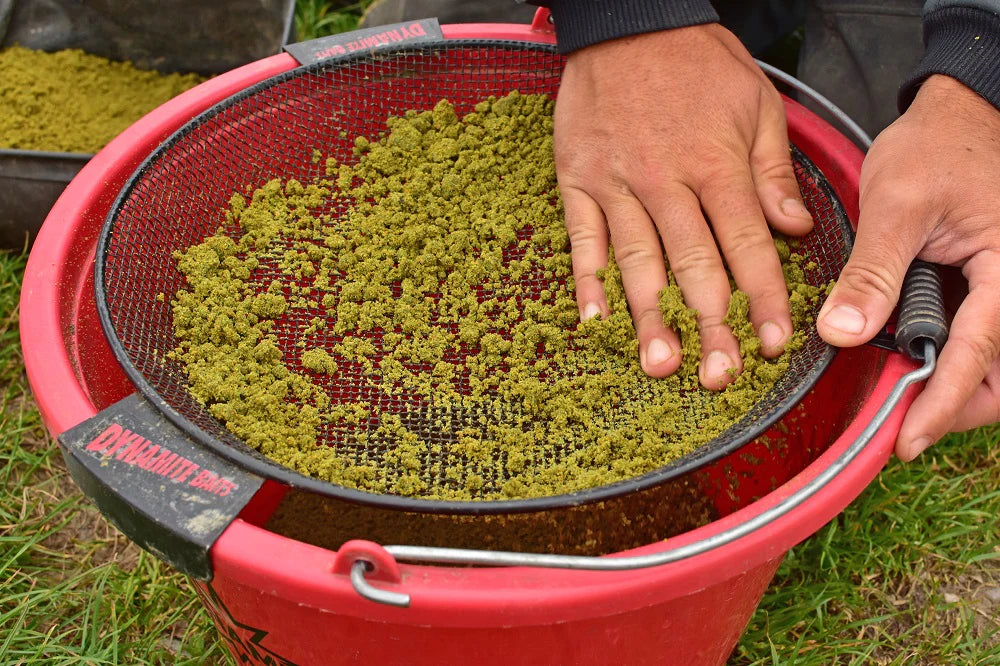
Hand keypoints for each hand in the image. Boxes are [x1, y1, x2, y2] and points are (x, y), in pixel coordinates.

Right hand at [553, 24, 813, 388]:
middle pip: (692, 264)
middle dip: (710, 324)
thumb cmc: (693, 62)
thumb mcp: (754, 102)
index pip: (746, 243)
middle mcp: (665, 180)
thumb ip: (771, 170)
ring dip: (649, 317)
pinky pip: (582, 239)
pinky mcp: (577, 181)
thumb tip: (796, 228)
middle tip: (719, 375)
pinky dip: (586, 281)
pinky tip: (595, 323)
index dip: (763, 297)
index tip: (776, 342)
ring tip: (660, 364)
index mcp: (715, 162)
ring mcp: (616, 183)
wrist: (624, 21)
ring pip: (636, 261)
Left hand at [816, 74, 999, 459]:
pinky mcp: (987, 290)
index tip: (907, 441)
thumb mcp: (897, 204)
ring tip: (902, 401)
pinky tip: (909, 364)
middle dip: (955, 407)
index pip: (976, 353)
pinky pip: (976, 339)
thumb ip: (873, 270)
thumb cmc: (937, 147)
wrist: (959, 115)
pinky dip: (948, 361)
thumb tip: (840, 335)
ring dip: (952, 388)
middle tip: (902, 427)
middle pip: (997, 375)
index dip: (940, 404)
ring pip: (991, 365)